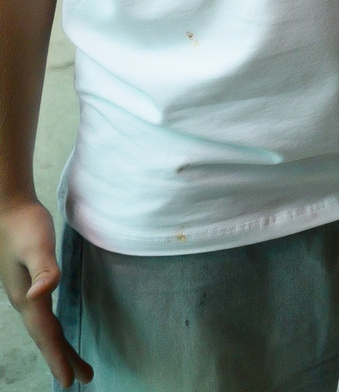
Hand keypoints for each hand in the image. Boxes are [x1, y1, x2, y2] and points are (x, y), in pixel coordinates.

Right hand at [2, 196, 89, 384]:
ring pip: (46, 328)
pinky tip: (58, 329)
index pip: (46, 334)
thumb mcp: (36, 246)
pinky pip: (45, 315)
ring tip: (78, 364)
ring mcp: (26, 293)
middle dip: (64, 359)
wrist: (9, 209)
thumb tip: (42, 292)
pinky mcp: (30, 283)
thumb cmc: (23, 225)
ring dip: (61, 347)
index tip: (71, 381)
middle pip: (47, 336)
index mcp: (26, 297)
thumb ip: (43, 268)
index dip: (58, 358)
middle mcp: (24, 300)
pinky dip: (54, 328)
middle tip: (85, 380)